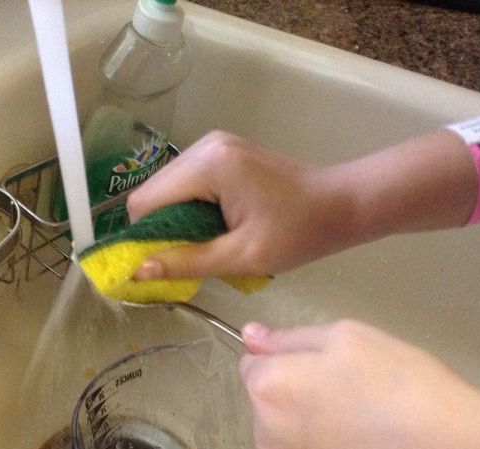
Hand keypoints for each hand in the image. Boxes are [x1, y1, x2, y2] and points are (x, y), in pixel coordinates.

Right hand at [126, 131, 361, 279]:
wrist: (343, 204)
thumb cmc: (299, 232)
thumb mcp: (242, 256)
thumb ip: (187, 262)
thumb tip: (136, 271)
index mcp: (208, 166)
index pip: (144, 203)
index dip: (141, 238)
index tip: (156, 267)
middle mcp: (204, 147)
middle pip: (153, 194)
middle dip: (160, 231)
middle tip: (185, 262)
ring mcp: (213, 146)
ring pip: (168, 191)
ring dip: (177, 222)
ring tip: (206, 247)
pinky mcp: (222, 153)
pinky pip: (187, 184)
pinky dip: (191, 211)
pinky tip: (215, 230)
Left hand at [237, 319, 479, 448]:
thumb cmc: (401, 384)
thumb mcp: (349, 337)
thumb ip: (290, 338)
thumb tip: (250, 337)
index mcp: (267, 388)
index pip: (255, 365)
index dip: (291, 362)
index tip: (331, 369)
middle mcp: (263, 435)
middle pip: (268, 406)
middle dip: (296, 398)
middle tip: (354, 397)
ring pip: (285, 441)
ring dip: (307, 433)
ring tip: (362, 430)